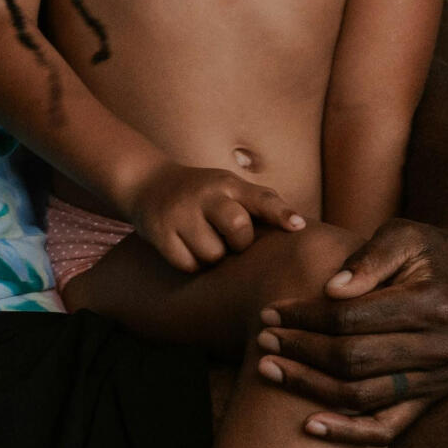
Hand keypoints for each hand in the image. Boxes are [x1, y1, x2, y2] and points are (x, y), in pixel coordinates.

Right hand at [120, 162, 304, 272]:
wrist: (148, 184)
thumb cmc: (203, 194)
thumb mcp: (229, 187)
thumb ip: (258, 204)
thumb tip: (299, 228)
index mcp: (229, 183)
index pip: (261, 198)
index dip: (281, 213)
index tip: (297, 227)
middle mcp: (206, 194)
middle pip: (237, 228)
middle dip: (239, 243)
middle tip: (230, 240)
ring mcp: (181, 213)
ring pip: (213, 255)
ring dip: (213, 256)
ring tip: (204, 241)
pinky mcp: (160, 232)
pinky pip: (188, 264)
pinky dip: (191, 263)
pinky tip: (185, 247)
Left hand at [253, 216, 447, 446]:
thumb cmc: (431, 252)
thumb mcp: (405, 235)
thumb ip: (368, 258)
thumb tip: (330, 290)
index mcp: (433, 302)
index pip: (352, 318)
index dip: (305, 317)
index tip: (272, 312)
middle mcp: (440, 347)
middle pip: (352, 359)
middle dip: (300, 350)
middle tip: (263, 338)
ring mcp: (436, 379)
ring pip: (362, 395)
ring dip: (308, 386)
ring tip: (269, 370)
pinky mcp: (431, 398)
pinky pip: (387, 428)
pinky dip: (348, 431)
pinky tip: (309, 425)